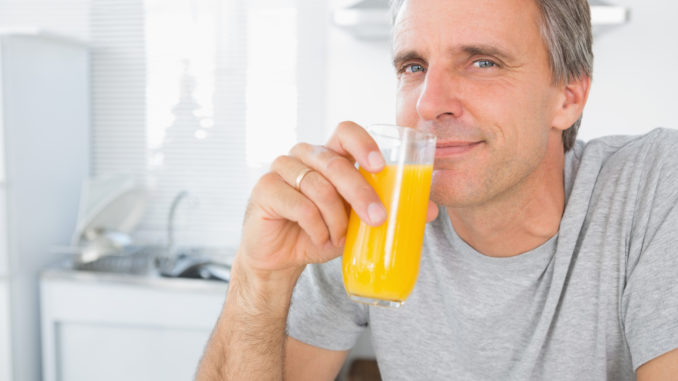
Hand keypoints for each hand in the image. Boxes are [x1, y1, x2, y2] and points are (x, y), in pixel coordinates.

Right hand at [238, 121, 438, 278]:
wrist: (281, 259)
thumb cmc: (322, 233)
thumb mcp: (357, 222)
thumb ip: (387, 210)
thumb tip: (432, 210)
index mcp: (330, 155)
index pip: (346, 131)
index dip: (363, 143)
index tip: (381, 166)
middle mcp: (305, 156)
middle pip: (335, 163)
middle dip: (361, 193)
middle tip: (378, 219)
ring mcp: (282, 170)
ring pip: (318, 186)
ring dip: (335, 218)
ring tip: (340, 237)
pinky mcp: (265, 189)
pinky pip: (298, 204)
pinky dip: (315, 226)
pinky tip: (318, 238)